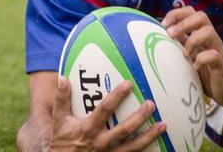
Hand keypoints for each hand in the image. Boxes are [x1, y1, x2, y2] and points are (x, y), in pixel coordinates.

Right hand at [47, 77, 164, 151]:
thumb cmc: (61, 141)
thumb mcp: (59, 120)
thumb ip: (62, 99)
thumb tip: (63, 78)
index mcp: (88, 129)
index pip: (104, 110)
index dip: (116, 97)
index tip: (128, 84)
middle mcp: (100, 143)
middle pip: (123, 130)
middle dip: (138, 118)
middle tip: (151, 104)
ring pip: (132, 147)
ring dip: (148, 137)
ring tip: (163, 125)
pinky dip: (144, 151)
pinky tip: (159, 146)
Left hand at [163, 6, 222, 107]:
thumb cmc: (205, 72)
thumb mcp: (189, 55)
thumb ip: (178, 44)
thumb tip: (155, 35)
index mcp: (200, 34)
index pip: (190, 12)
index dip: (176, 14)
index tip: (163, 25)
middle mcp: (209, 38)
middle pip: (201, 16)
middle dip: (183, 23)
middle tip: (170, 34)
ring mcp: (217, 50)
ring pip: (209, 32)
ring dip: (193, 40)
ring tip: (185, 53)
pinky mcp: (222, 64)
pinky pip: (214, 55)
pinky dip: (202, 59)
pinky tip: (195, 67)